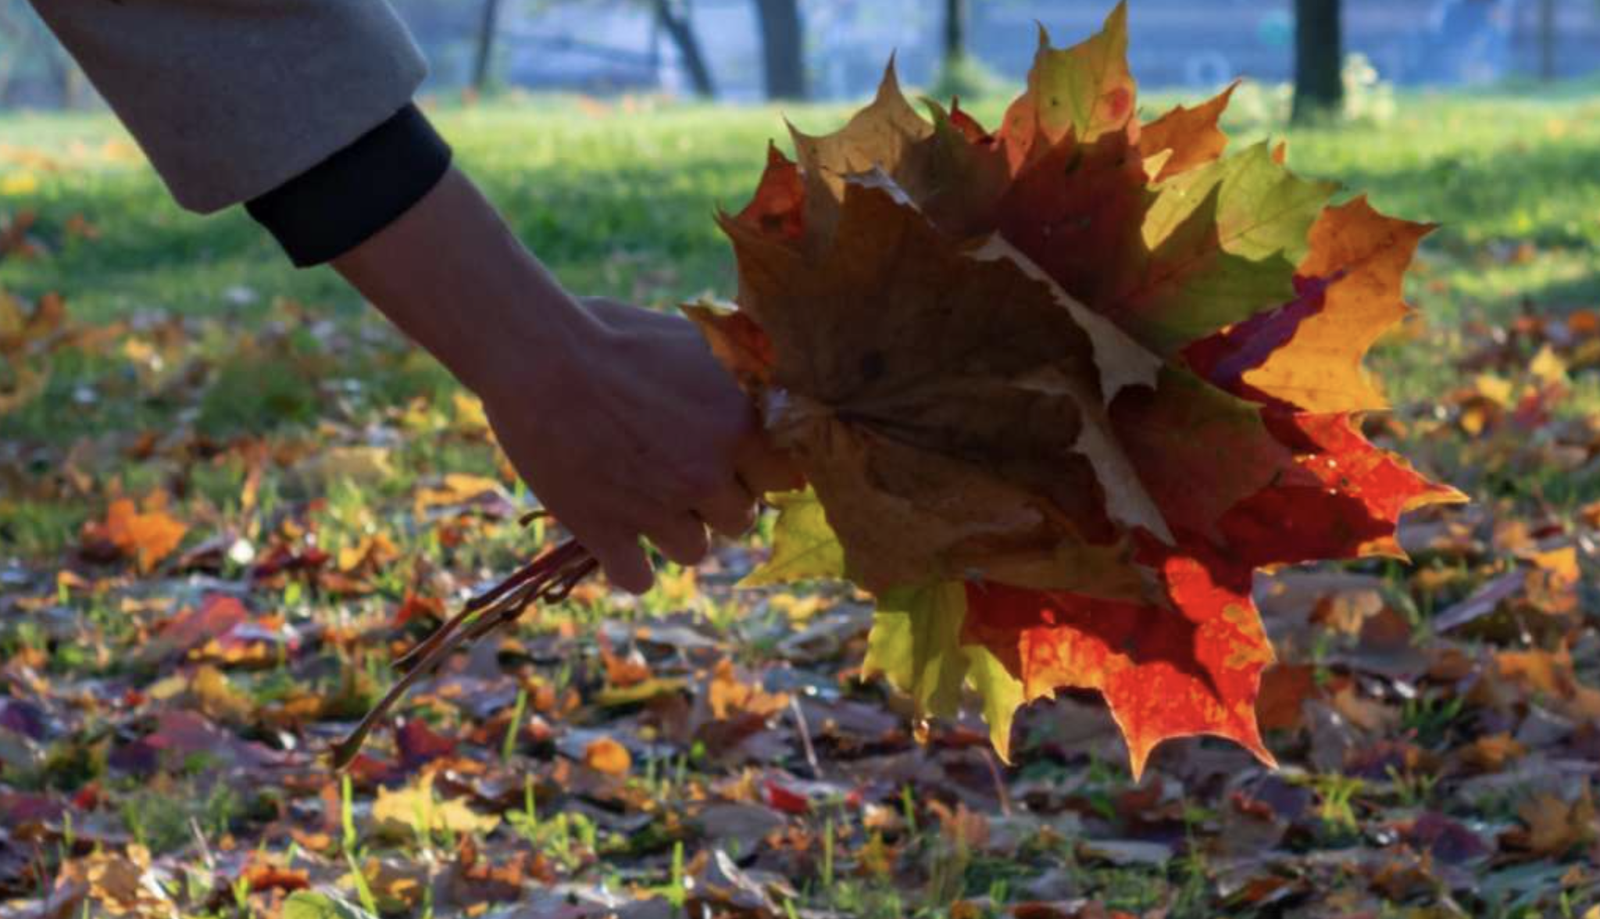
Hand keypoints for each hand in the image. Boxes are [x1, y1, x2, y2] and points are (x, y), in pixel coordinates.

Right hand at [479, 297, 797, 591]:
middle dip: (715, 500)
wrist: (536, 354)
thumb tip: (773, 390)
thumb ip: (741, 377)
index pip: (785, 478)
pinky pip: (639, 579)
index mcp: (739, 423)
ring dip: (676, 531)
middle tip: (678, 470)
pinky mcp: (606, 532)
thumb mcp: (696, 340)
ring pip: (694, 552)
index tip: (733, 457)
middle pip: (741, 520)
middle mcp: (707, 473)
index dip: (757, 469)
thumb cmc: (614, 334)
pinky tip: (617, 535)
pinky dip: (630, 564)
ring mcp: (658, 509)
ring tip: (646, 497)